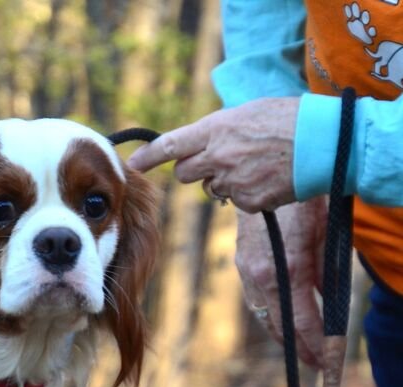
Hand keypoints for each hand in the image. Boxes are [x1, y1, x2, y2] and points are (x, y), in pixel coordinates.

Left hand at [127, 97, 299, 212]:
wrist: (327, 142)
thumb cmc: (290, 119)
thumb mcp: (248, 113)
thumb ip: (219, 130)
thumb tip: (200, 146)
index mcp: (216, 129)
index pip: (171, 145)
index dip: (148, 157)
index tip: (131, 165)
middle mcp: (218, 157)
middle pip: (185, 173)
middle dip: (193, 170)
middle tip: (217, 160)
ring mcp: (233, 182)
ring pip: (212, 188)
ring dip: (225, 180)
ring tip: (256, 164)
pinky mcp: (249, 202)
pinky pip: (237, 201)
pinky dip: (248, 193)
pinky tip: (269, 178)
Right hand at [237, 199, 326, 368]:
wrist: (262, 173)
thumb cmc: (304, 200)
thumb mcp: (327, 235)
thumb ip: (327, 272)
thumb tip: (332, 304)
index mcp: (288, 269)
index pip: (302, 321)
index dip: (315, 346)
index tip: (327, 364)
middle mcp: (261, 276)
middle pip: (280, 326)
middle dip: (300, 348)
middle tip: (319, 365)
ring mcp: (247, 271)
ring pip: (265, 316)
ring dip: (284, 335)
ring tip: (303, 349)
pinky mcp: (242, 265)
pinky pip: (256, 301)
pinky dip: (271, 316)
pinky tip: (283, 323)